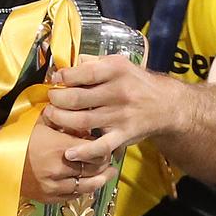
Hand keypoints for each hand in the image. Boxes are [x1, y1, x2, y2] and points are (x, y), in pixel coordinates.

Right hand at [20, 121, 114, 203]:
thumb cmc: (16, 136)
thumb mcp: (41, 122)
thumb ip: (64, 121)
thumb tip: (84, 121)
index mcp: (60, 147)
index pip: (93, 151)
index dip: (103, 148)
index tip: (106, 144)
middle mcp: (60, 169)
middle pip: (94, 170)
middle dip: (104, 165)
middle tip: (110, 160)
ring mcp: (54, 186)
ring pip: (87, 186)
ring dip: (99, 180)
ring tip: (107, 175)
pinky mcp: (48, 197)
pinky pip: (73, 197)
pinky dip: (83, 190)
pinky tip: (87, 184)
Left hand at [45, 54, 164, 164]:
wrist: (165, 105)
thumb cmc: (135, 82)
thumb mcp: (120, 64)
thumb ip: (94, 63)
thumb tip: (68, 64)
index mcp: (116, 70)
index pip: (83, 73)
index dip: (63, 77)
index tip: (55, 80)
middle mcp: (119, 92)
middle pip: (77, 98)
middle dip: (56, 99)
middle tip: (50, 99)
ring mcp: (121, 116)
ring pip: (82, 121)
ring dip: (61, 120)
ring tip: (52, 115)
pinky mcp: (124, 135)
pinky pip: (101, 146)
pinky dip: (84, 151)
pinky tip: (70, 152)